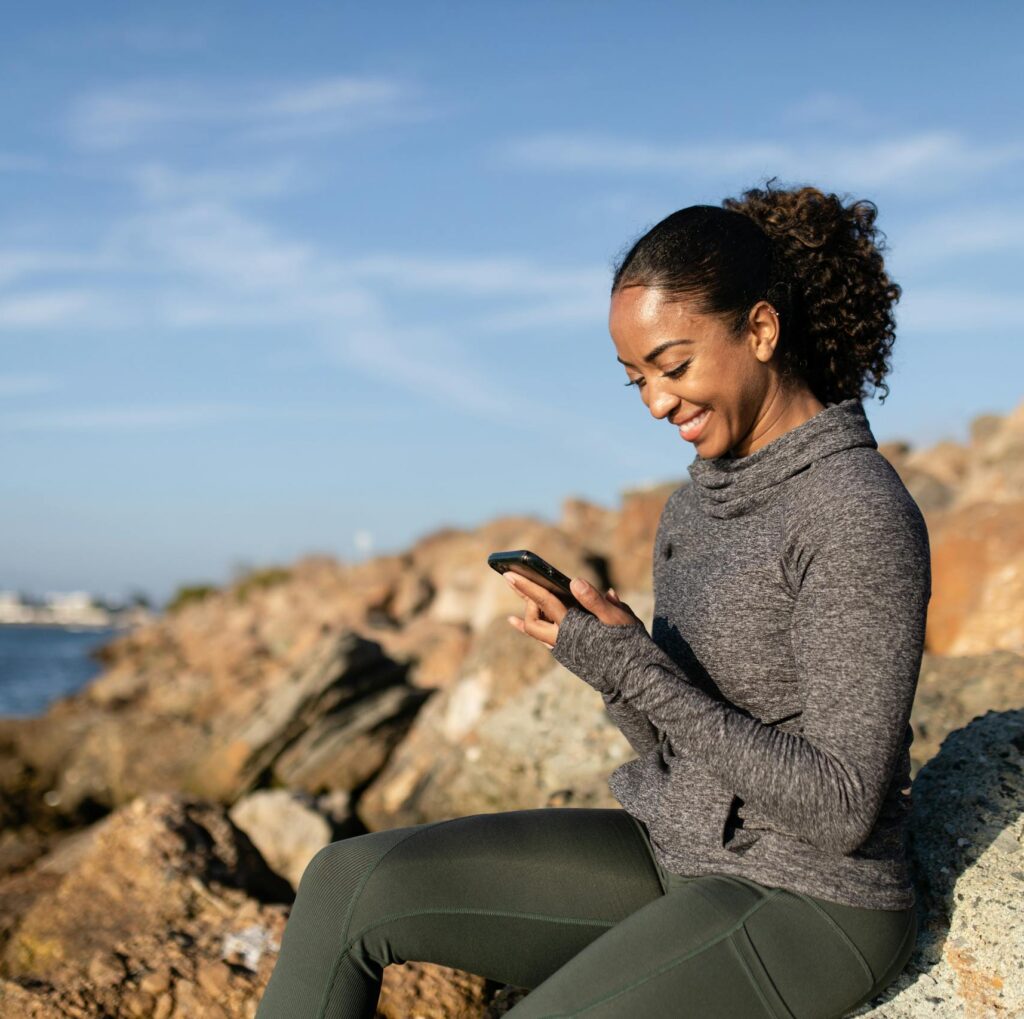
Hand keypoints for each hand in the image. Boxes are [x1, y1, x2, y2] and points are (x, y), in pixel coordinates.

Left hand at [505, 574, 641, 649]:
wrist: (633, 678)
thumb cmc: (628, 644)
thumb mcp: (617, 618)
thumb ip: (594, 600)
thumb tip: (575, 581)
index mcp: (573, 628)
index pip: (544, 602)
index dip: (527, 586)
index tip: (509, 573)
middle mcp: (562, 641)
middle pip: (532, 620)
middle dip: (526, 599)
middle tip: (520, 579)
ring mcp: (562, 650)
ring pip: (535, 629)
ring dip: (528, 610)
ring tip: (520, 591)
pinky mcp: (566, 654)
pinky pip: (541, 637)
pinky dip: (528, 626)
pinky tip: (513, 619)